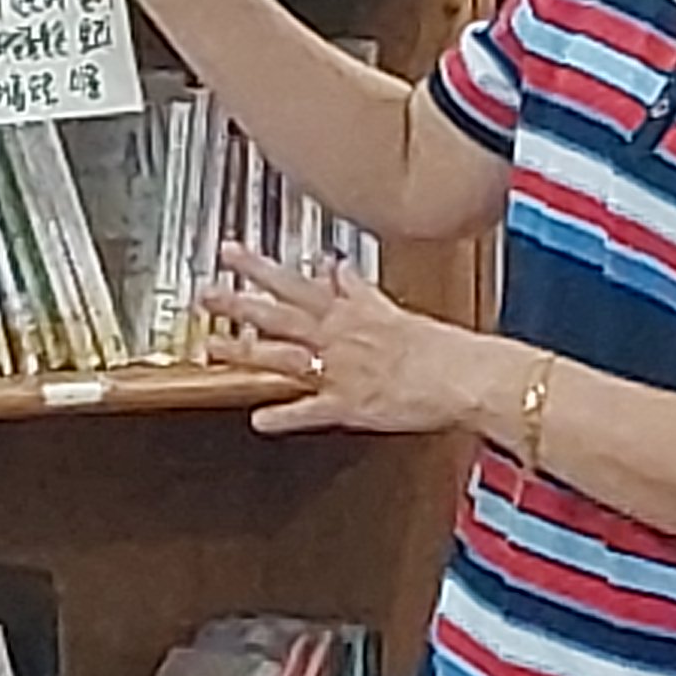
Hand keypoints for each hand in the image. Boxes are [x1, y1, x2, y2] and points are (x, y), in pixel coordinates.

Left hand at [199, 248, 496, 437]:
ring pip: (281, 355)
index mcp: (357, 310)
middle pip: (280, 310)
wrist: (468, 376)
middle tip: (207, 289)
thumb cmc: (447, 349)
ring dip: (244, 350)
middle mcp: (341, 335)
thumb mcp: (400, 309)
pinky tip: (257, 420)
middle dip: (240, 298)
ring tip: (214, 346)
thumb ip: (363, 290)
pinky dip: (282, 417)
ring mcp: (340, 370)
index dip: (267, 267)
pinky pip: (308, 411)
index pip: (304, 281)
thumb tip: (340, 267)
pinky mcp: (348, 405)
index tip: (238, 255)